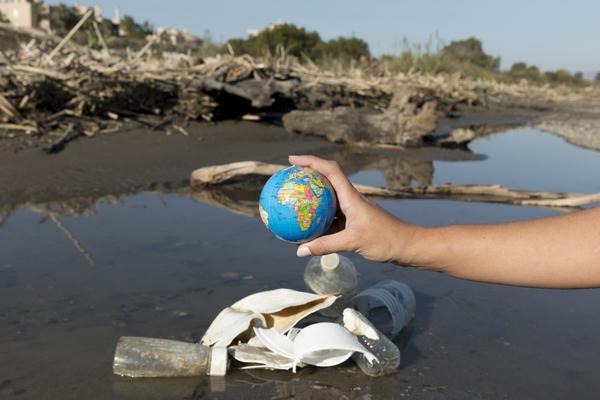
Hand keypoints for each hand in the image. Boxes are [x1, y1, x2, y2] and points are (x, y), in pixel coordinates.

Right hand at [289, 155, 420, 263]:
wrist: (408, 246)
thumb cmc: (385, 240)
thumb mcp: (353, 242)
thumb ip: (326, 245)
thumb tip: (300, 251)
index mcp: (351, 196)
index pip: (329, 170)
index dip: (310, 161)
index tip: (291, 159)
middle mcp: (351, 199)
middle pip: (326, 180)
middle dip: (306, 176)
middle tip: (287, 178)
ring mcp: (352, 211)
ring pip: (327, 200)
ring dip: (311, 199)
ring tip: (291, 202)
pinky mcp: (354, 223)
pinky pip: (330, 218)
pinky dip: (317, 220)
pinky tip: (305, 230)